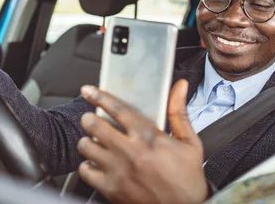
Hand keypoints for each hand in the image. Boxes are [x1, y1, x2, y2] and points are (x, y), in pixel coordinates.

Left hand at [77, 80, 207, 203]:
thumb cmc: (187, 177)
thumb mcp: (189, 142)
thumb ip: (178, 111)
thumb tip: (179, 86)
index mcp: (149, 137)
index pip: (118, 109)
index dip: (100, 97)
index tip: (89, 91)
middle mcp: (130, 152)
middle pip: (95, 125)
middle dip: (89, 119)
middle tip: (91, 119)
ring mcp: (118, 171)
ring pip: (86, 146)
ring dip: (88, 141)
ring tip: (95, 142)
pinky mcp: (111, 189)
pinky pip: (85, 171)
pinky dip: (87, 165)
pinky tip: (97, 163)